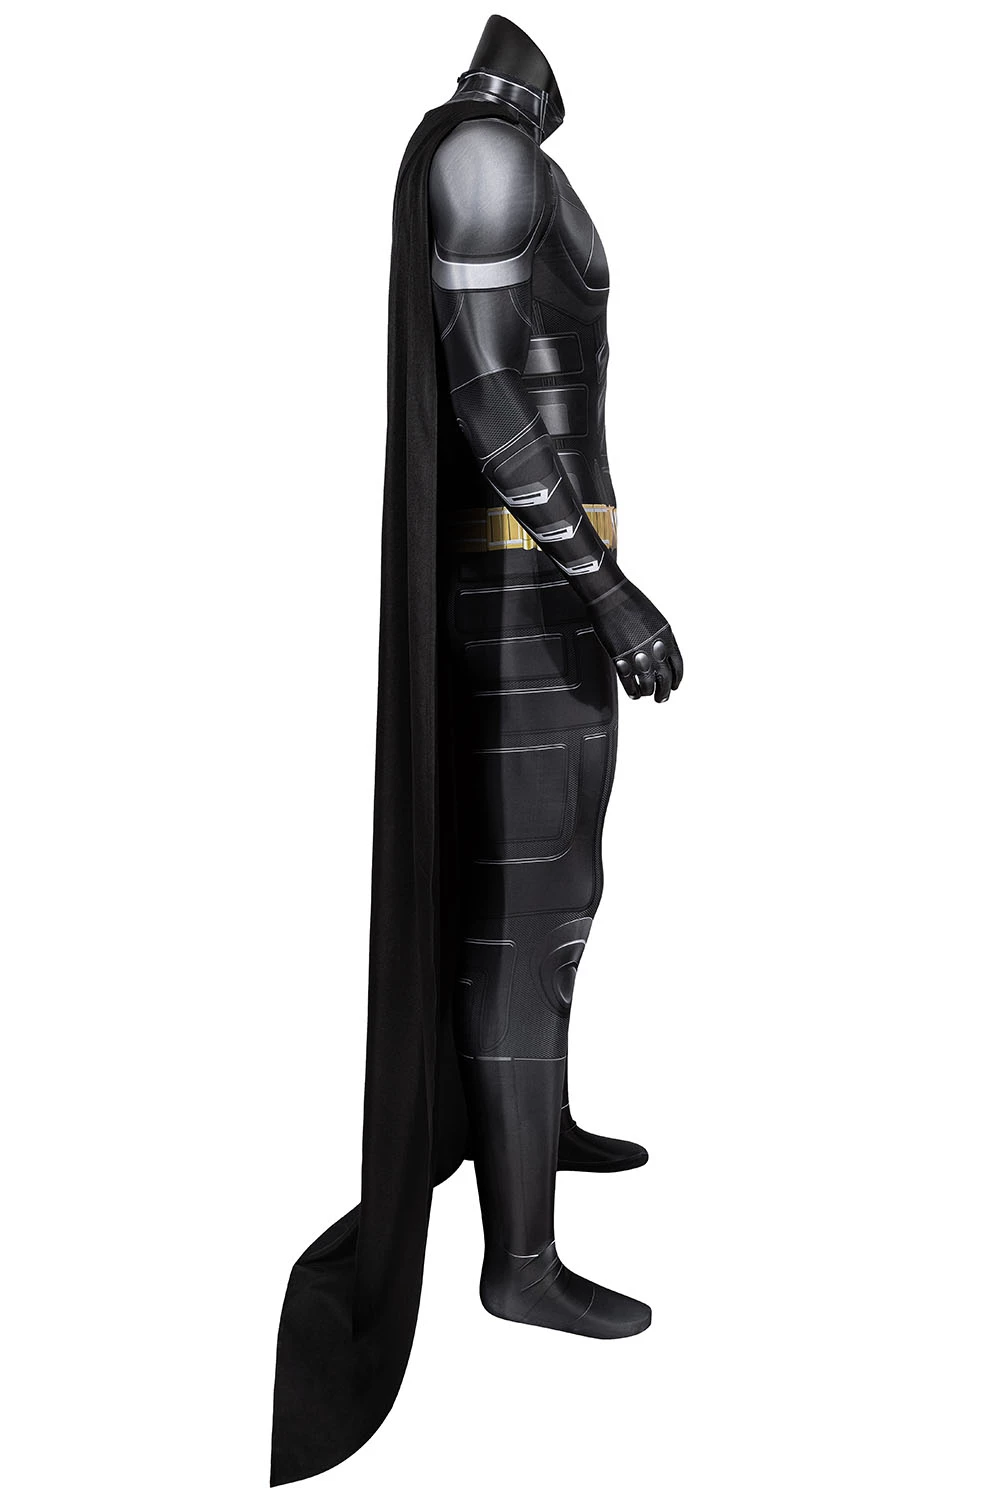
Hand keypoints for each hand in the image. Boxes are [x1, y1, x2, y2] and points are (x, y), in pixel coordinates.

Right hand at [587, 576, 683, 702]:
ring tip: (646, 696)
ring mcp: (638, 656)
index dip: (677, 679)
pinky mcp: (621, 660)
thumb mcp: (655, 619)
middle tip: (662, 698)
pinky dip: (632, 692)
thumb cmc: (630, 602)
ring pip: (648, 685)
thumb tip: (661, 652)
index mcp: (666, 638)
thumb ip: (659, 638)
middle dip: (665, 692)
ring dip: (649, 693)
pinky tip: (633, 694)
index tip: (675, 685)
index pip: (678, 666)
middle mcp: (655, 650)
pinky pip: (630, 684)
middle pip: (665, 679)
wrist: (610, 597)